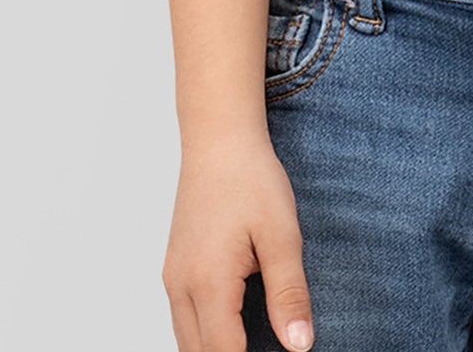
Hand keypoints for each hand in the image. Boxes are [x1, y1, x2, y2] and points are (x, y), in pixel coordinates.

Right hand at [164, 133, 314, 349]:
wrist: (219, 142)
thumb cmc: (252, 180)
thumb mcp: (282, 235)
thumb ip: (289, 294)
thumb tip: (300, 344)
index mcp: (208, 284)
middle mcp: (180, 289)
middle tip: (271, 350)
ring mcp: (172, 280)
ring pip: (186, 342)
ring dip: (216, 349)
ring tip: (254, 342)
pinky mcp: (173, 270)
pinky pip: (182, 320)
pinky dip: (205, 333)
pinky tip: (233, 326)